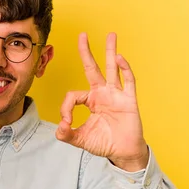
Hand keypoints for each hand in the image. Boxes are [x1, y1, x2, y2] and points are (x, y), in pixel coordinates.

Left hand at [56, 32, 148, 171]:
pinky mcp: (129, 100)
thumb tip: (59, 128)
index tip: (66, 122)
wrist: (123, 153)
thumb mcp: (81, 139)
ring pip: (112, 69)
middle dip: (86, 52)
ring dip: (110, 51)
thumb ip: (67, 134)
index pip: (73, 95)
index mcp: (90, 101)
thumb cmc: (104, 143)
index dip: (66, 108)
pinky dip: (124, 69)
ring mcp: (116, 95)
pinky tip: (119, 58)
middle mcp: (102, 94)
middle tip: (82, 35)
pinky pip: (128, 81)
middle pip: (92, 68)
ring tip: (110, 35)